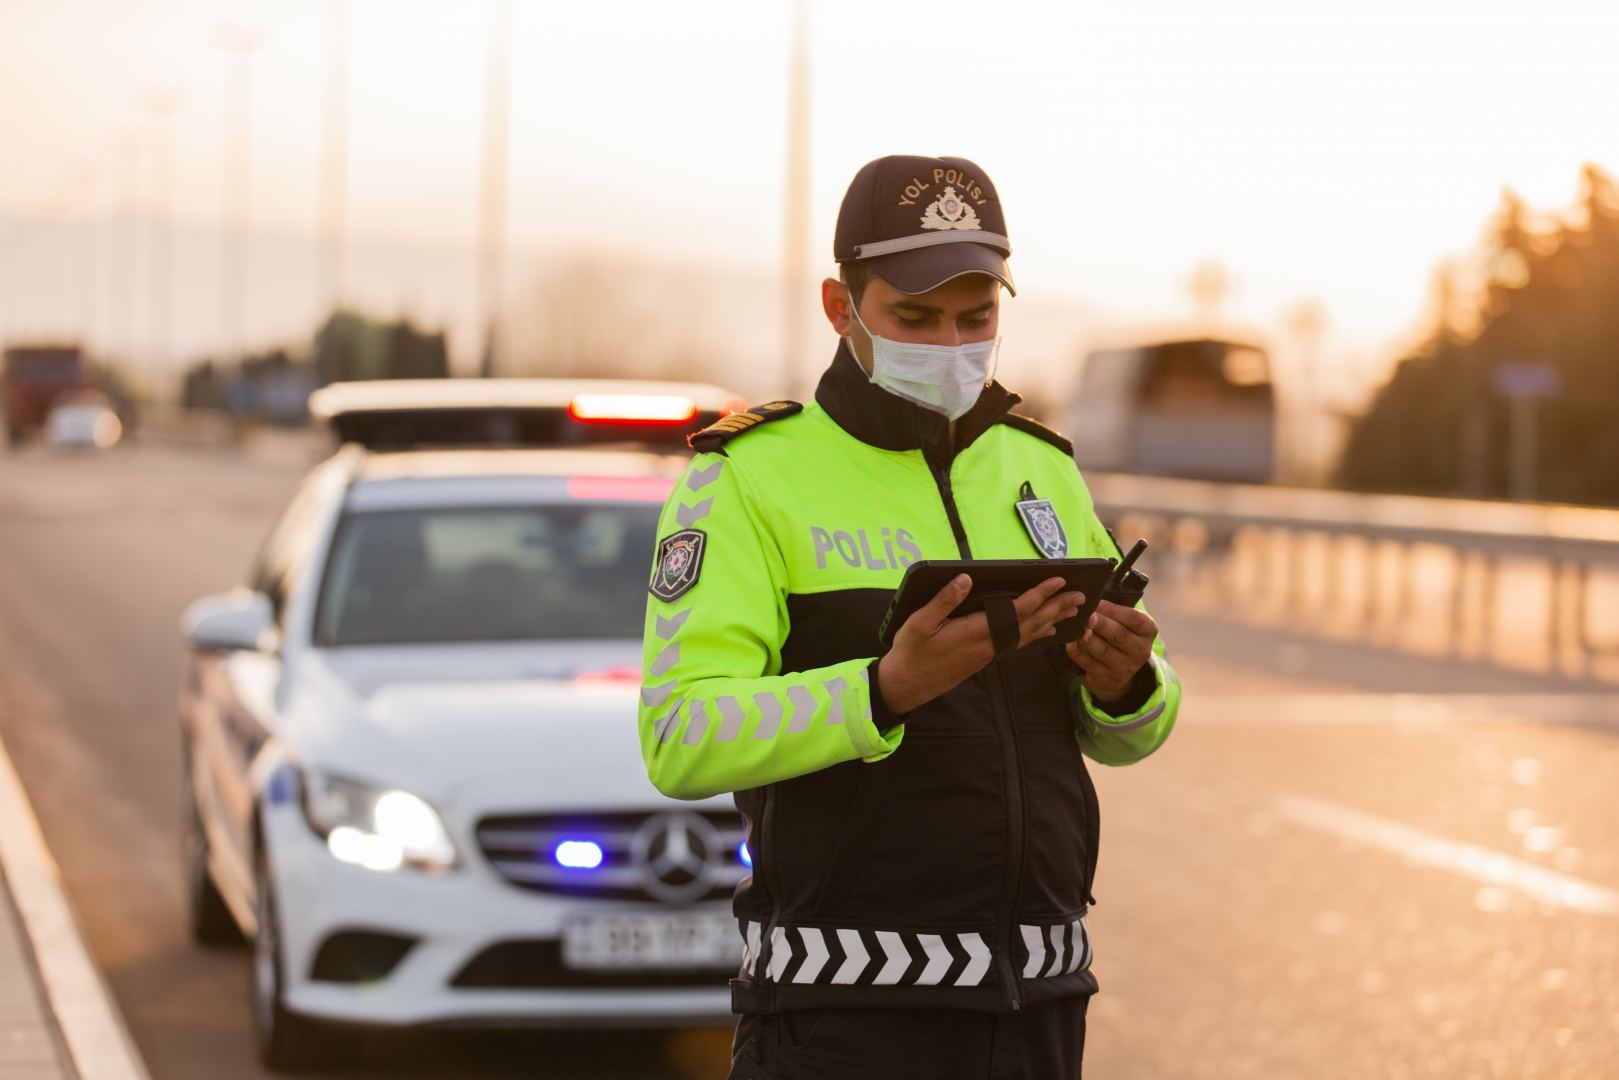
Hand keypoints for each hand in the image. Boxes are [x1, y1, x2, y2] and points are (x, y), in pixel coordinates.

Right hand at [877, 575, 1084, 715]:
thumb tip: (966, 579)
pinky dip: (1036, 633)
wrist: (907, 685)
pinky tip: (1044, 630)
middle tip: (1081, 596)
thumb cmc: (911, 652)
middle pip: (1031, 624)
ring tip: (1072, 612)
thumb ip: (944, 600)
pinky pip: (1019, 642)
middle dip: (1057, 607)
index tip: (1058, 581)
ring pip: (1028, 635)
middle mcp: (989, 645)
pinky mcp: (985, 657)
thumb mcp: (920, 623)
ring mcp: (989, 653)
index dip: (1039, 595)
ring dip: (1051, 620)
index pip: (1017, 611)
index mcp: (976, 632)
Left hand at [1065, 600, 1157, 702]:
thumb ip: (1114, 611)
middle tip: (1087, 616)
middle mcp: (1139, 650)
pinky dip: (1078, 653)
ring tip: (1077, 628)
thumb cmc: (1119, 636)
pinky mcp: (1107, 679)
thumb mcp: (1126, 623)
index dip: (1114, 610)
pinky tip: (1070, 643)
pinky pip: (1089, 664)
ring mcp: (1124, 667)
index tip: (1097, 601)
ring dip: (1087, 638)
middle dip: (1101, 624)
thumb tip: (1092, 596)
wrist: (1119, 672)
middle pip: (1118, 635)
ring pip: (1102, 650)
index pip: (1134, 619)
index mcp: (1147, 631)